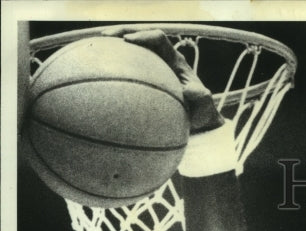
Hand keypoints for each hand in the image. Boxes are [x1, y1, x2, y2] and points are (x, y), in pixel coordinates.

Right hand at [101, 27, 223, 132]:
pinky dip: (116, 62)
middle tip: (107, 36)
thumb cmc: (200, 113)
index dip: (144, 36)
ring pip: (134, 48)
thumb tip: (191, 90)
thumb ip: (201, 98)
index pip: (159, 39)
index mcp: (175, 60)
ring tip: (98, 44)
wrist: (197, 119)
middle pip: (142, 35)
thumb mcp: (203, 108)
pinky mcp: (146, 75)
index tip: (129, 41)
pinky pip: (129, 65)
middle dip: (124, 31)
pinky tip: (99, 67)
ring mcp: (153, 66)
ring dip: (116, 43)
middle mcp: (163, 58)